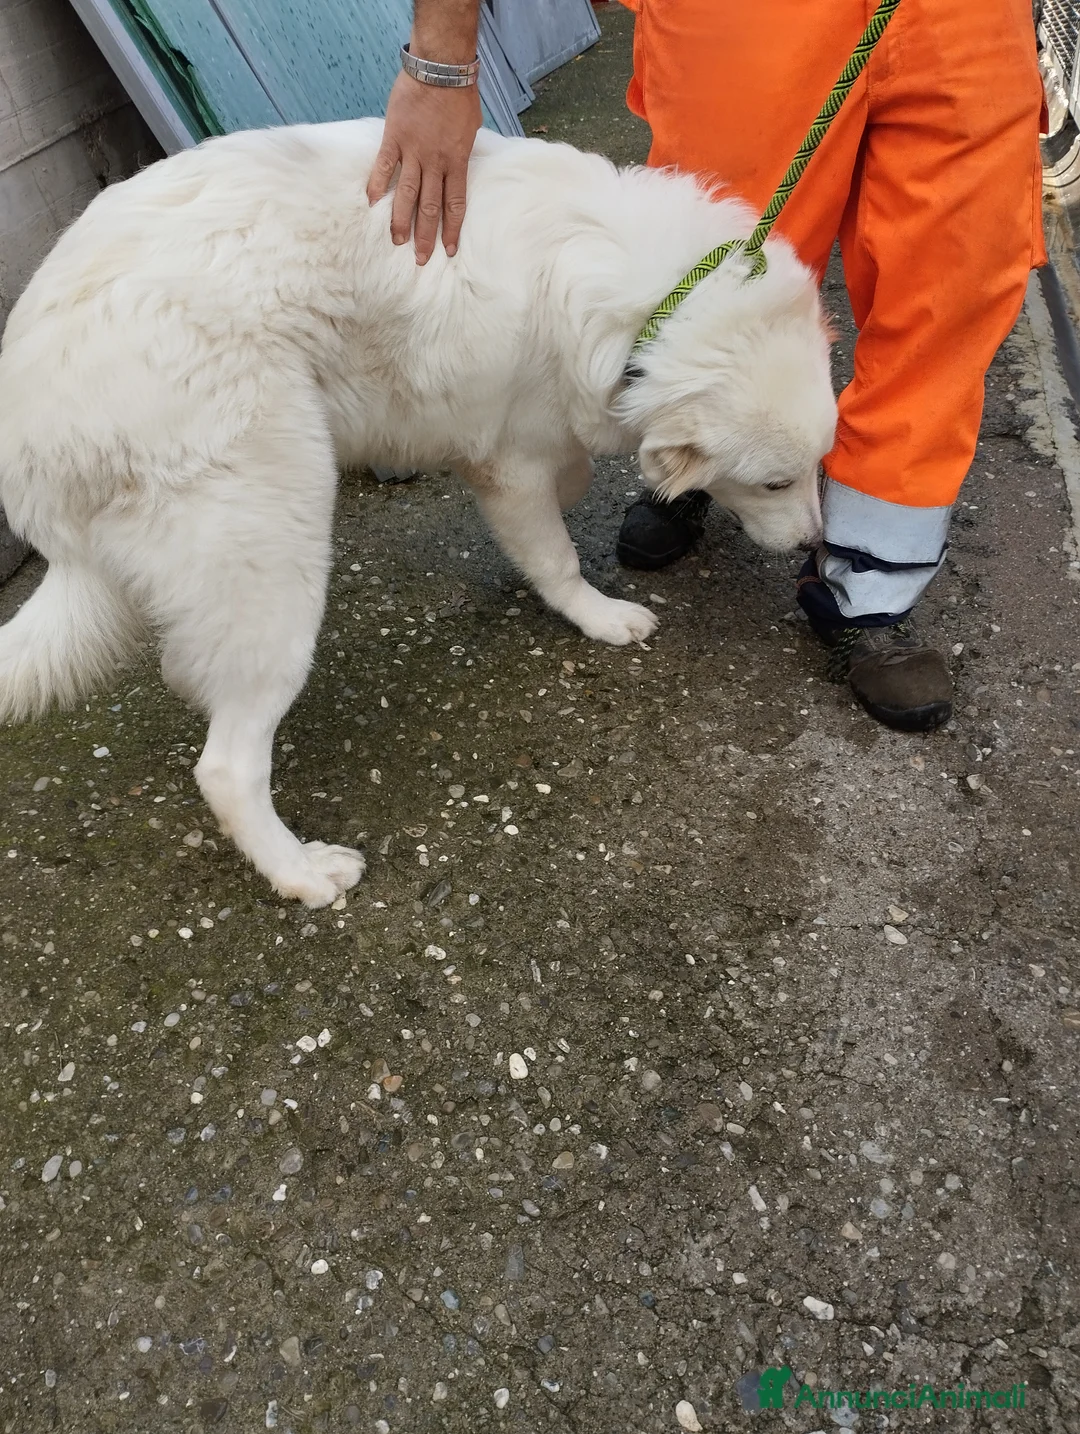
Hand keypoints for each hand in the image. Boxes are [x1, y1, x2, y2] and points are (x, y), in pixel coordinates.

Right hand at [367, 71, 481, 263]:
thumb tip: (458, 167)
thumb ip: (462, 152)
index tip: (448, 250)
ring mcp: (413, 151)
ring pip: (407, 194)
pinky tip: (372, 203)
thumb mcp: (471, 129)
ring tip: (396, 241)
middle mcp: (435, 162)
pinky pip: (384, 166)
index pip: (455, 205)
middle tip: (421, 259)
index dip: (451, 230)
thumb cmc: (460, 95)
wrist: (440, 67)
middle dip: (426, 235)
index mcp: (456, 162)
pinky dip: (378, 184)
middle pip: (430, 207)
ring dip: (401, 220)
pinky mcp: (394, 137)